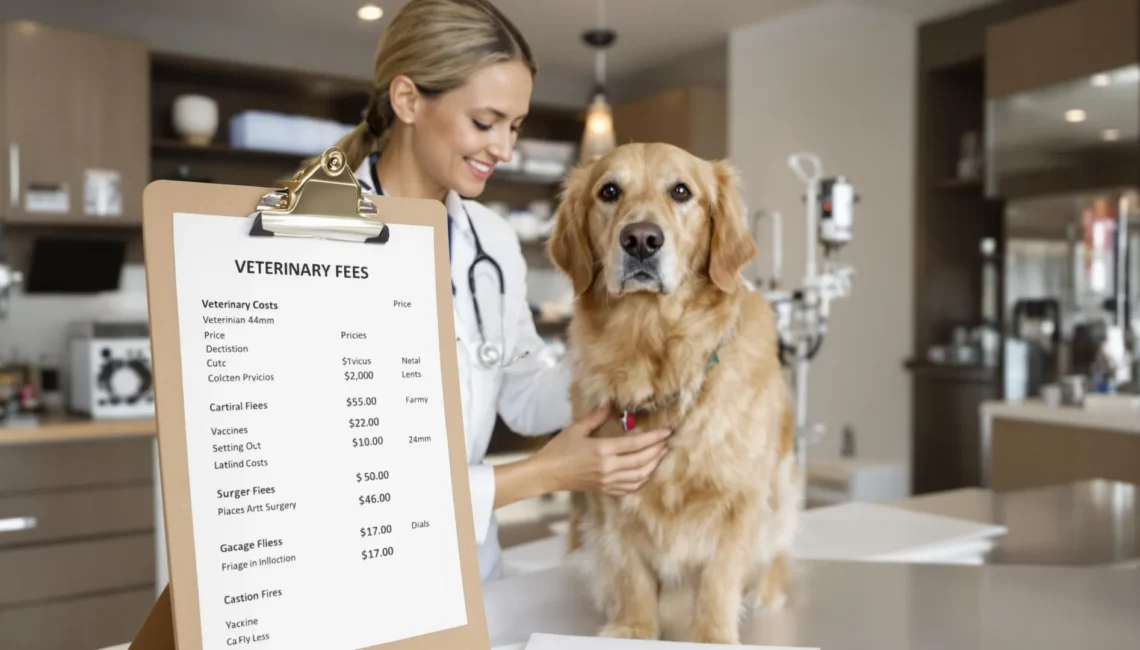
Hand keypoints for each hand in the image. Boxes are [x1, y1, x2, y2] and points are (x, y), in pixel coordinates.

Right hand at [534, 407, 671, 496]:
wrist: (547, 474)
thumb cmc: (559, 449)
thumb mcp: (577, 428)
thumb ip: (596, 417)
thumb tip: (611, 405)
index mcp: (602, 450)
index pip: (635, 444)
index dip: (654, 438)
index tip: (667, 432)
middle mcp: (608, 468)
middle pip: (642, 460)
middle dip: (658, 450)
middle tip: (667, 442)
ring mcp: (607, 481)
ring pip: (639, 476)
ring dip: (653, 465)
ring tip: (660, 455)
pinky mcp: (605, 490)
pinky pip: (630, 488)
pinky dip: (642, 480)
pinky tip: (646, 472)